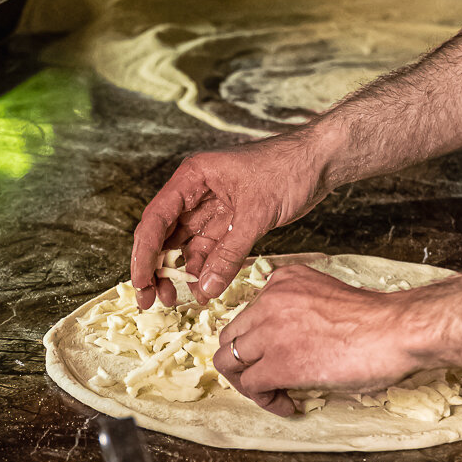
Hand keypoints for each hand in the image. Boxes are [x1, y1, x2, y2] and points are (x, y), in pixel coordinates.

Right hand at [130, 134, 333, 309]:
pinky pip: (211, 249)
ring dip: (182, 273)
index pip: (156, 220)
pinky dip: (207, 269)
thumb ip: (228, 254)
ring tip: (179, 300)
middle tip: (153, 300)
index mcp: (192, 178)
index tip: (140, 283)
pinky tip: (204, 290)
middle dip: (158, 268)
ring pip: (187, 246)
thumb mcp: (256, 214)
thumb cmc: (288, 169)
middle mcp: (196, 192)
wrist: (321, 160)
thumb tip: (204, 288)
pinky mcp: (231, 219)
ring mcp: (213, 207)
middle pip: (166, 235)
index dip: (143, 254)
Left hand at [213, 265, 426, 414]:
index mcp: (283, 281)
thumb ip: (300, 311)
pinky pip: (251, 386)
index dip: (258, 343)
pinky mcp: (277, 363)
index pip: (248, 314)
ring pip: (229, 362)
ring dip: (249, 385)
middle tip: (266, 381)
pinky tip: (289, 405)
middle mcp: (269, 301)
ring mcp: (269, 331)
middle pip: (230, 337)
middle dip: (244, 363)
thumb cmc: (376, 320)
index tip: (275, 357)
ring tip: (275, 395)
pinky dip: (266, 401)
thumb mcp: (326, 296)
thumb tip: (291, 344)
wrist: (395, 330)